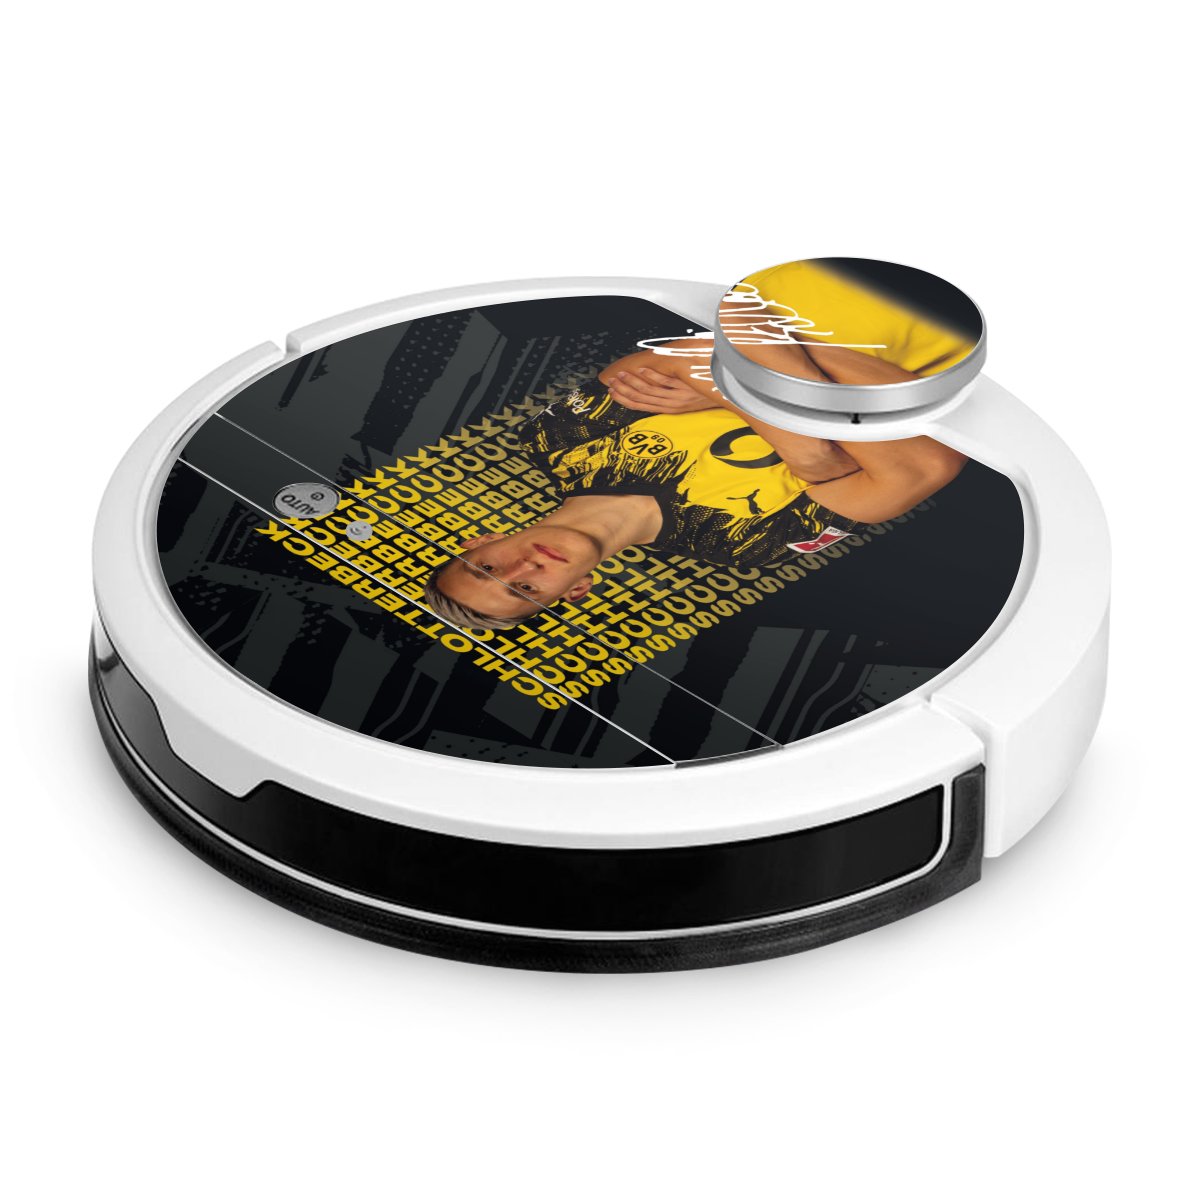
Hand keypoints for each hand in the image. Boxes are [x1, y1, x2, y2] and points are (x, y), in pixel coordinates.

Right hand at [604, 366, 723, 413]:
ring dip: (633, 382)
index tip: (612, 392)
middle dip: (624, 389)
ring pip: (649, 391)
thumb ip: (665, 395)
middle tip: (612, 381)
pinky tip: (642, 369)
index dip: (623, 399)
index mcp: (667, 409)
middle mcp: (670, 404)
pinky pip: (665, 382)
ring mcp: (677, 396)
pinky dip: (651, 376)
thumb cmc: (702, 394)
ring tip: (622, 375)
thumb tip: (649, 386)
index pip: (639, 406)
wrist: (722, 394)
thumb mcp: (682, 400)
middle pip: (641, 398)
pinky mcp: (685, 387)